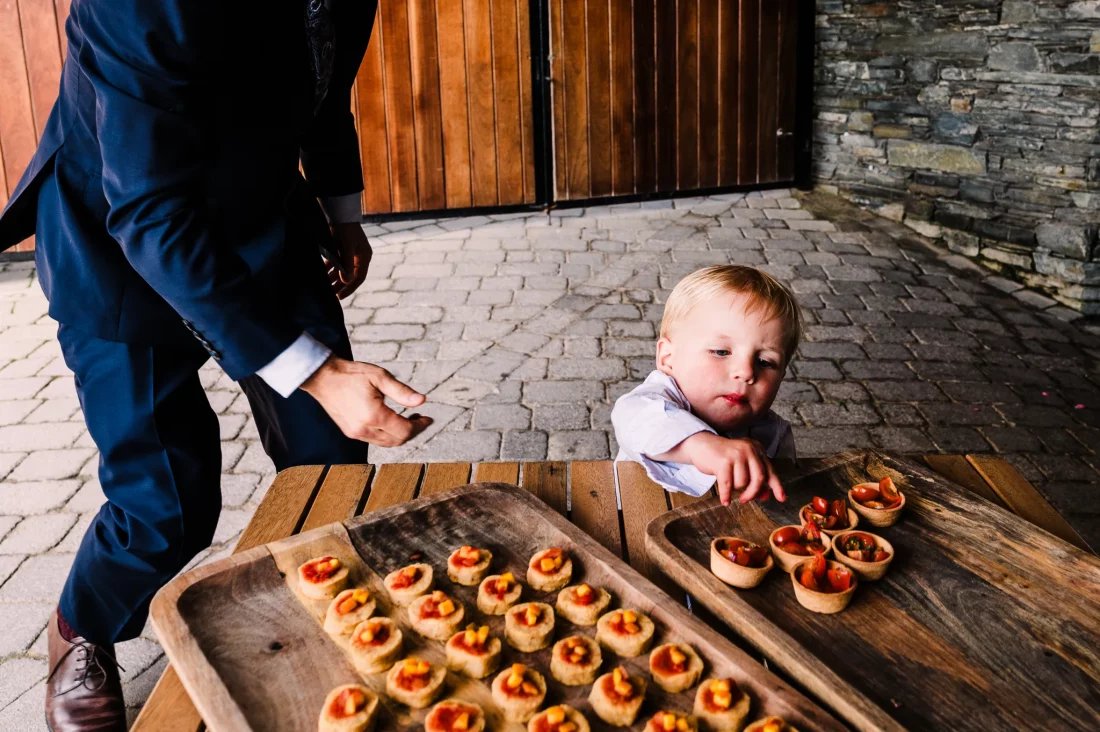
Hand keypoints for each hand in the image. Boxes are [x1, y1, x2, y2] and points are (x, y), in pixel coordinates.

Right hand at [300, 357, 432, 446]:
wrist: (323, 378)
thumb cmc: (351, 374)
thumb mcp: (380, 377)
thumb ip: (402, 392)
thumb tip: (421, 401)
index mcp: (373, 415)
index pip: (404, 430)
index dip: (419, 426)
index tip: (427, 419)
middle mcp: (364, 429)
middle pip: (397, 440)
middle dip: (412, 431)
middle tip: (420, 418)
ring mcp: (356, 433)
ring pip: (386, 443)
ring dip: (400, 435)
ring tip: (408, 420)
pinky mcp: (350, 432)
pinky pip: (375, 440)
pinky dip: (387, 435)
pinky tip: (391, 422)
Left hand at [325, 222, 371, 299]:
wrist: (338, 211)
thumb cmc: (344, 228)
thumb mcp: (346, 247)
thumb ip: (346, 265)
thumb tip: (346, 282)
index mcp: (364, 257)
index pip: (359, 278)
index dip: (349, 288)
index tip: (339, 297)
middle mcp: (358, 256)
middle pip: (350, 275)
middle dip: (340, 285)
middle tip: (330, 295)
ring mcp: (349, 252)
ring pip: (342, 269)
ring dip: (333, 277)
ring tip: (324, 286)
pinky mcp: (341, 247)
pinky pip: (336, 262)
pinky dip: (330, 268)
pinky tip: (322, 272)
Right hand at [681, 433, 785, 505]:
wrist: (701, 444)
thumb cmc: (723, 457)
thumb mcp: (742, 465)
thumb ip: (754, 479)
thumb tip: (765, 496)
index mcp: (756, 449)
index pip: (770, 470)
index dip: (776, 486)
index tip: (782, 498)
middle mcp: (749, 449)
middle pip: (759, 478)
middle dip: (752, 493)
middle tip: (745, 500)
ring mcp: (736, 454)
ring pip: (742, 483)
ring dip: (735, 489)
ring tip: (728, 484)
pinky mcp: (723, 461)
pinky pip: (728, 485)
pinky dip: (726, 495)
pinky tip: (725, 500)